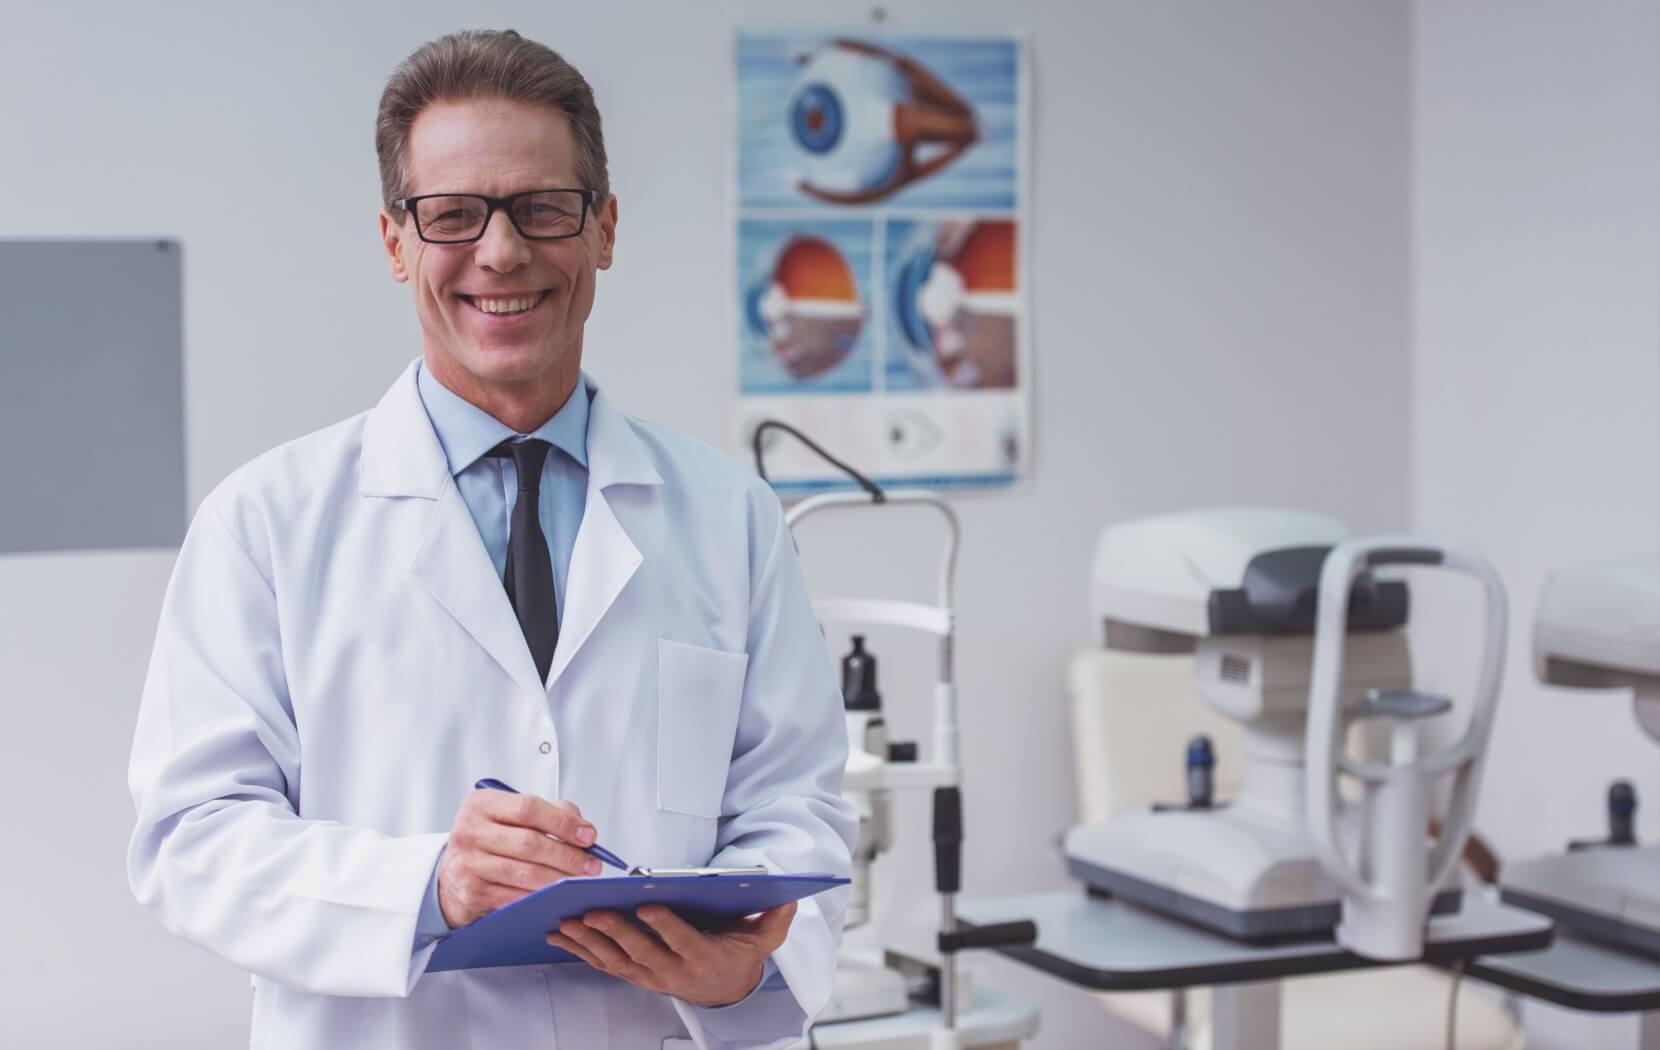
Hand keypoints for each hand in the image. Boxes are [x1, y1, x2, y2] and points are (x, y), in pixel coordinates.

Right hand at [438, 787, 599, 927]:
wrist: (451, 875)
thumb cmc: (491, 841)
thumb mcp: (510, 817)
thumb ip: (549, 813)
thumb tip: (584, 830)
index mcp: (481, 805)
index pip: (528, 808)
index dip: (563, 822)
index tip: (588, 835)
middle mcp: (470, 832)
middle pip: (529, 843)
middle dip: (567, 856)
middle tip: (591, 865)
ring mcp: (468, 864)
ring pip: (524, 873)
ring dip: (558, 879)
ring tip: (579, 881)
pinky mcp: (471, 893)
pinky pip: (514, 897)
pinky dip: (539, 898)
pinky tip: (556, 897)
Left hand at [547, 901, 796, 1006]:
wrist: (723, 989)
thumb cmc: (739, 954)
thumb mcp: (764, 939)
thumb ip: (775, 919)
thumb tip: (788, 897)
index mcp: (703, 958)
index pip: (682, 941)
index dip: (665, 925)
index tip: (647, 905)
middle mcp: (673, 972)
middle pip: (641, 952)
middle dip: (615, 932)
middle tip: (593, 912)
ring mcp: (650, 976)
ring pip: (616, 960)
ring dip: (589, 942)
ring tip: (567, 923)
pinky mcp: (634, 975)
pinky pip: (604, 964)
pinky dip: (580, 950)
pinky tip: (560, 935)